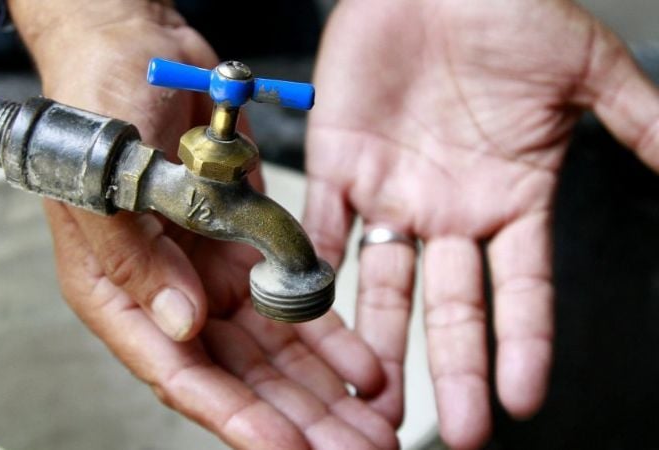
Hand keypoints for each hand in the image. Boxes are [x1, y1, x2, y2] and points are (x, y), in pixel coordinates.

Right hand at [9, 1, 395, 447]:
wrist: (132, 49)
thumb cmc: (97, 110)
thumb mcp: (104, 184)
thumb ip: (137, 261)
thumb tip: (185, 328)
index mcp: (121, 293)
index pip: (180, 375)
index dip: (236, 418)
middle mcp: (169, 296)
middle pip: (240, 379)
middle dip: (298, 421)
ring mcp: (211, 276)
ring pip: (274, 353)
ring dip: (324, 391)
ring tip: (374, 426)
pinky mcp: (245, 249)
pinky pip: (292, 301)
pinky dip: (330, 335)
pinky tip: (367, 366)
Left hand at [305, 0, 658, 447]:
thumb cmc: (507, 12)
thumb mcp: (585, 69)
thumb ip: (639, 122)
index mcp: (510, 198)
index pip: (522, 290)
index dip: (523, 344)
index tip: (522, 398)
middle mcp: (449, 209)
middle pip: (451, 306)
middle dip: (451, 368)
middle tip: (453, 429)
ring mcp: (392, 192)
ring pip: (383, 283)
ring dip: (378, 339)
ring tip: (372, 395)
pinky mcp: (339, 164)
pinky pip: (324, 227)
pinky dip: (315, 269)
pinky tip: (313, 316)